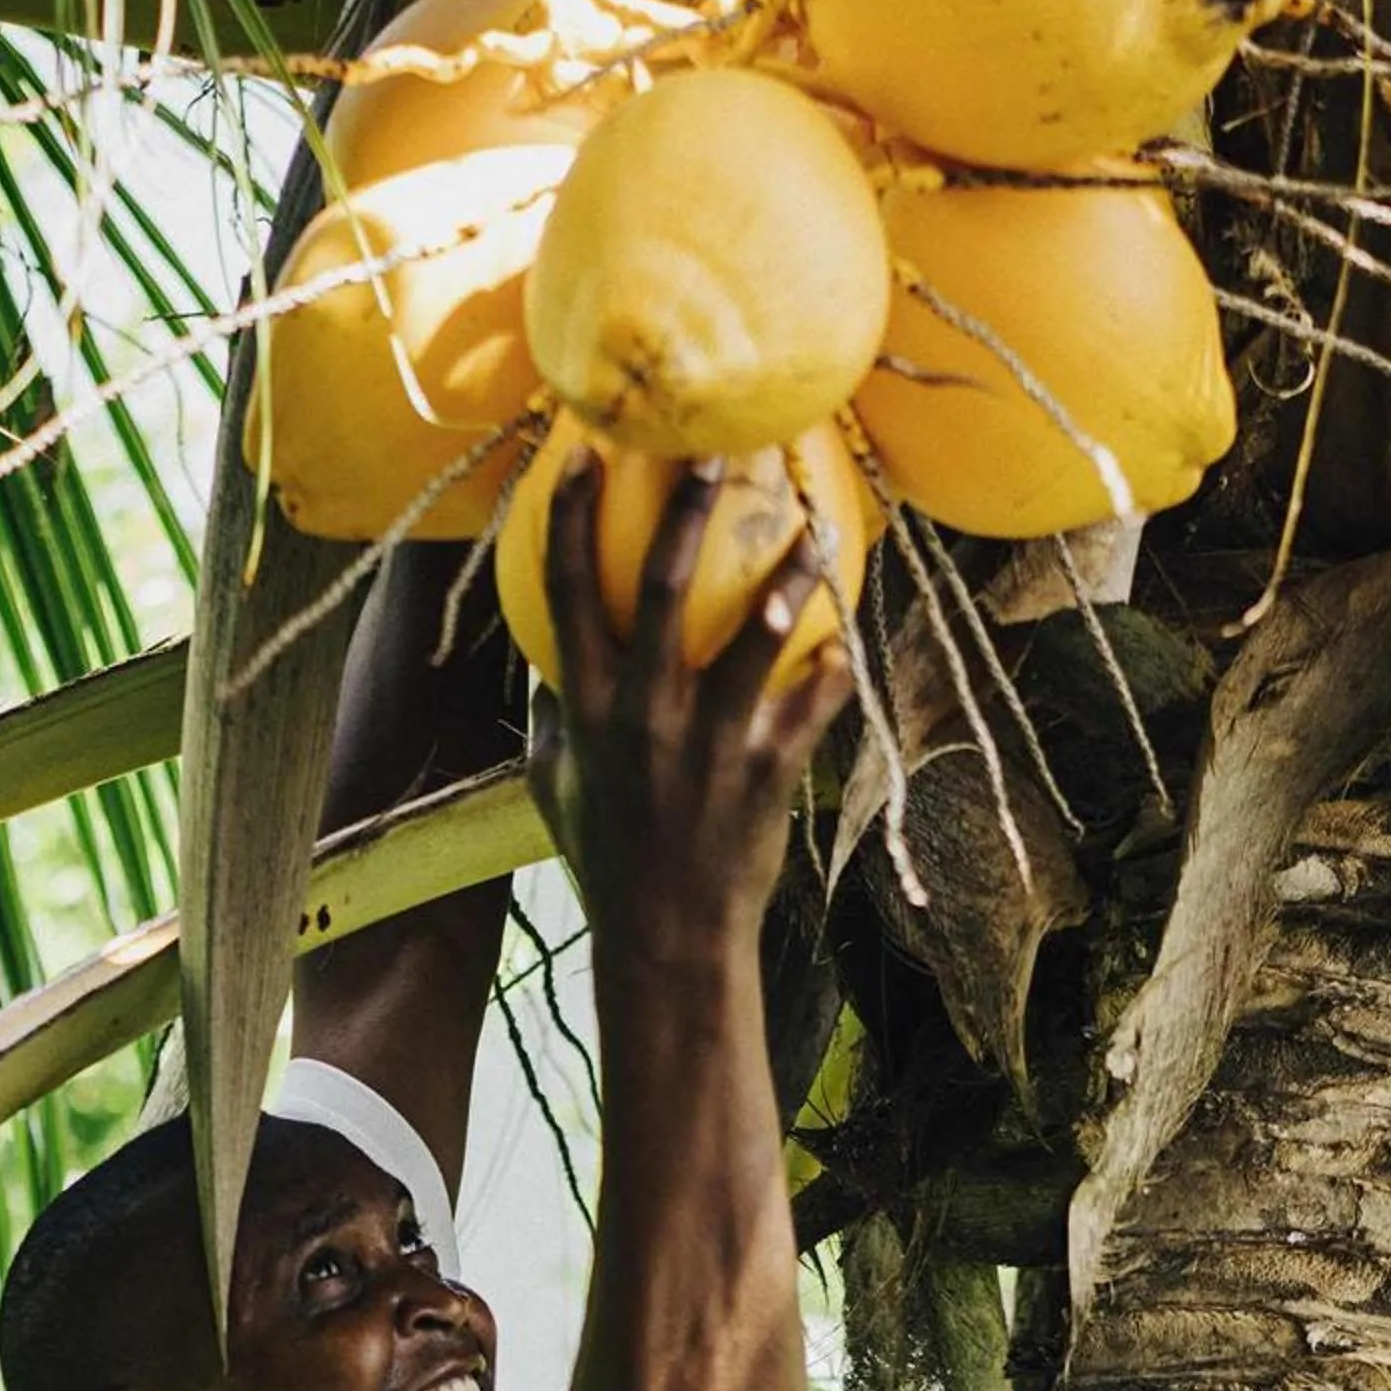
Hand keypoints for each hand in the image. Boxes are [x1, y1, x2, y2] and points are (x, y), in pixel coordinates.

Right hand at [526, 453, 852, 959]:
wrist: (667, 936)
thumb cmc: (605, 854)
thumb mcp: (553, 784)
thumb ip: (548, 715)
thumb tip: (542, 660)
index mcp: (586, 706)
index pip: (567, 590)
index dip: (570, 516)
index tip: (582, 454)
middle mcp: (644, 711)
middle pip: (665, 588)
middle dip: (688, 513)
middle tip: (715, 455)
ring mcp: (709, 740)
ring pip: (756, 637)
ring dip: (790, 578)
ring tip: (818, 529)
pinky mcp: (766, 770)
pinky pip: (810, 706)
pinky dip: (832, 673)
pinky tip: (848, 644)